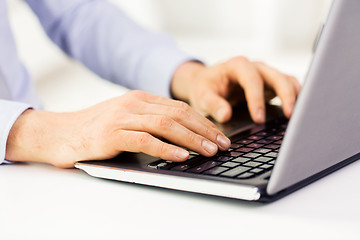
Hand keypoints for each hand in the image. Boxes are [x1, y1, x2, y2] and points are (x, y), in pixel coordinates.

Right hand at [6, 90, 229, 167]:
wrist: (60, 132)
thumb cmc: (96, 128)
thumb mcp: (127, 118)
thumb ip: (150, 121)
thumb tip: (182, 135)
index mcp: (140, 99)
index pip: (180, 108)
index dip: (203, 122)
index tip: (219, 135)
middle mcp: (134, 104)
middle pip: (179, 114)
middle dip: (205, 130)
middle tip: (222, 145)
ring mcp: (123, 117)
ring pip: (166, 125)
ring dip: (192, 139)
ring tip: (209, 151)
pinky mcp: (112, 134)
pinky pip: (145, 140)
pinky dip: (165, 149)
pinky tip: (181, 156)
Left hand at [171, 57, 300, 122]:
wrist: (206, 82)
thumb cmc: (205, 87)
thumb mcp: (202, 96)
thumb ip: (213, 104)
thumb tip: (225, 115)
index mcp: (237, 66)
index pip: (252, 79)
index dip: (257, 99)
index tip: (259, 119)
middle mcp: (254, 67)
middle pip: (276, 76)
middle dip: (285, 95)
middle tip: (290, 115)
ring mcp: (265, 75)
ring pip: (287, 80)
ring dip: (295, 96)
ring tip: (299, 115)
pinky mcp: (271, 84)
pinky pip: (288, 87)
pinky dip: (295, 97)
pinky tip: (297, 112)